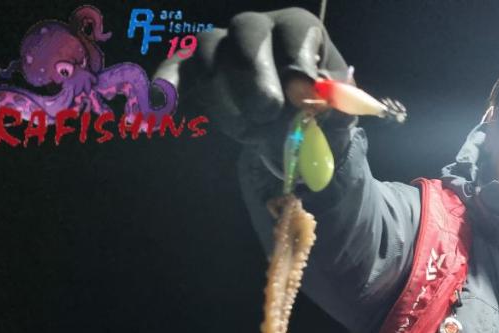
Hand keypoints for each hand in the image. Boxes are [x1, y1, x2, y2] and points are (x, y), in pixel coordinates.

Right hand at [155, 7, 350, 144]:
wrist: (289, 137)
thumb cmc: (316, 121)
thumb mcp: (338, 120)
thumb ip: (336, 109)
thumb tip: (316, 94)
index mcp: (300, 33)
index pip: (297, 29)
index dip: (298, 59)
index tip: (302, 93)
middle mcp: (260, 29)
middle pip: (248, 31)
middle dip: (256, 74)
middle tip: (267, 110)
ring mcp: (224, 46)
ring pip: (211, 53)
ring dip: (227, 96)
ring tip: (249, 129)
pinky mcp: (195, 70)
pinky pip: (176, 69)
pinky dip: (168, 85)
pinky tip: (160, 107)